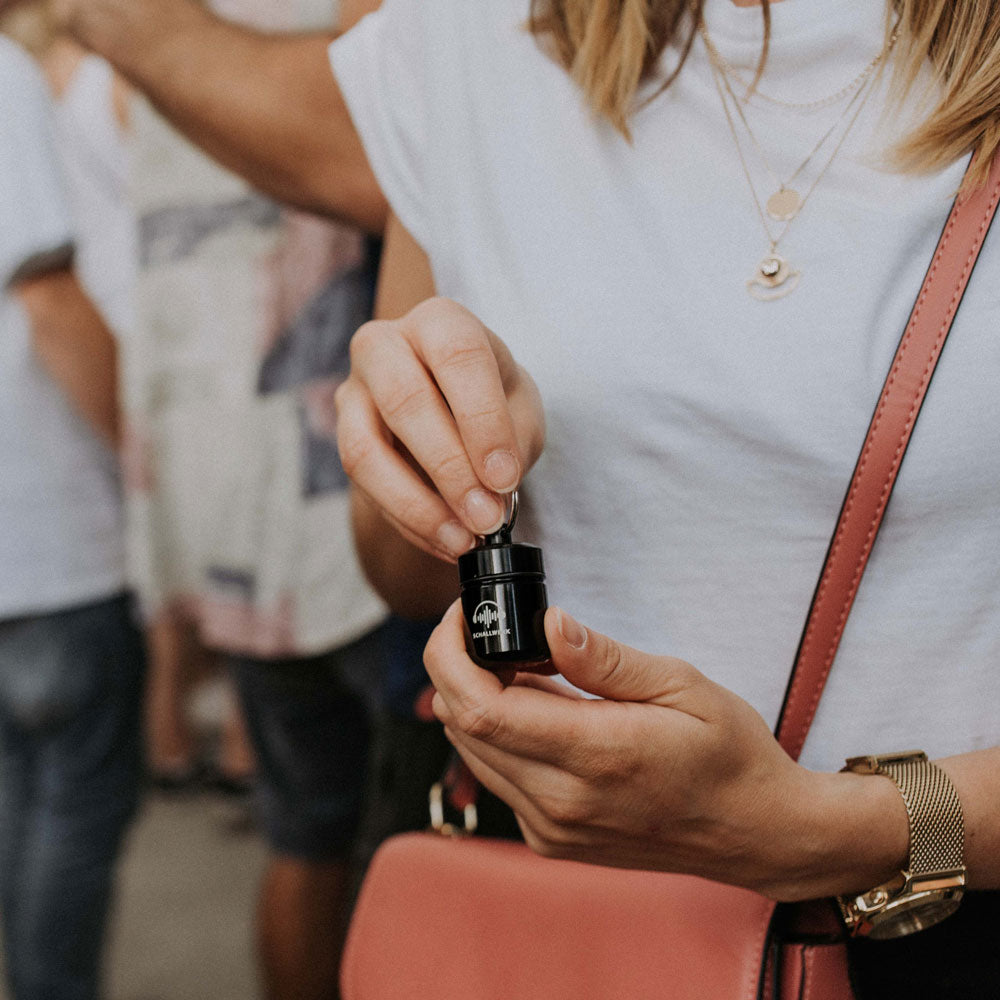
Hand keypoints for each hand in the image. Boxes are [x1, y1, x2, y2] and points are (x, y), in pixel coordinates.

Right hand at [335, 297, 544, 560]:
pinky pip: (364, 487)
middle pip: (404, 399)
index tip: (504, 477)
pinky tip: (447, 541)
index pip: (458, 356)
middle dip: (449, 469)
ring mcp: (354, 391)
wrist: (457, 409)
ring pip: (365, 450)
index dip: (482, 420)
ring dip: (418, 505)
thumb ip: (513, 445)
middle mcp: (385, 345)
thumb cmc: (493, 400)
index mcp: (440, 321)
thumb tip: (491, 495)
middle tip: (486, 517)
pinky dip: (409, 522)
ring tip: (463, 538)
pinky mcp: (343, 438)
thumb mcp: (522, 410)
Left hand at [424, 602, 907, 900]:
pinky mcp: (551, 839)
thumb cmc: (728, 752)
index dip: (451, 655)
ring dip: (473, 701)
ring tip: (519, 665)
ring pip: (471, 753)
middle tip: (485, 629)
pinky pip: (496, 778)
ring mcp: (552, 828)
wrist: (755, 831)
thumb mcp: (681, 685)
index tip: (462, 615)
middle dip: (454, 669)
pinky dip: (496, 734)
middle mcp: (561, 802)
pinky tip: (535, 709)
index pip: (480, 709)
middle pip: (462, 728)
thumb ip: (605, 659)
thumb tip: (548, 623)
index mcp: (594, 755)